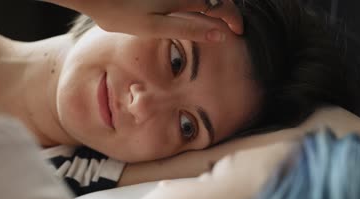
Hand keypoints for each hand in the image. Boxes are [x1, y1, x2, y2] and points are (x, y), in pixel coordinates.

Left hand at [49, 0, 242, 41]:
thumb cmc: (121, 11)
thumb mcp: (155, 27)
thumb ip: (189, 29)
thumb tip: (219, 35)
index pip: (223, 6)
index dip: (234, 19)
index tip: (238, 33)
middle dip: (226, 10)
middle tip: (228, 28)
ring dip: (213, 4)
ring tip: (213, 21)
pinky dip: (198, 1)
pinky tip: (191, 11)